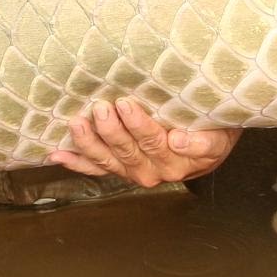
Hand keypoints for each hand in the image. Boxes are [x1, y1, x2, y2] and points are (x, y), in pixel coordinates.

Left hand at [47, 98, 240, 186]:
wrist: (209, 149)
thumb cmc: (213, 132)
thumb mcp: (219, 135)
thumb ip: (202, 141)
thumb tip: (179, 141)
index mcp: (176, 160)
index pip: (156, 142)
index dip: (140, 126)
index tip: (127, 105)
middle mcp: (153, 170)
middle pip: (128, 151)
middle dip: (111, 129)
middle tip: (101, 106)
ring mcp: (133, 171)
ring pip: (108, 160)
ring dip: (89, 143)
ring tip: (77, 123)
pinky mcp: (119, 170)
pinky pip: (96, 168)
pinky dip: (76, 162)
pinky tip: (57, 154)